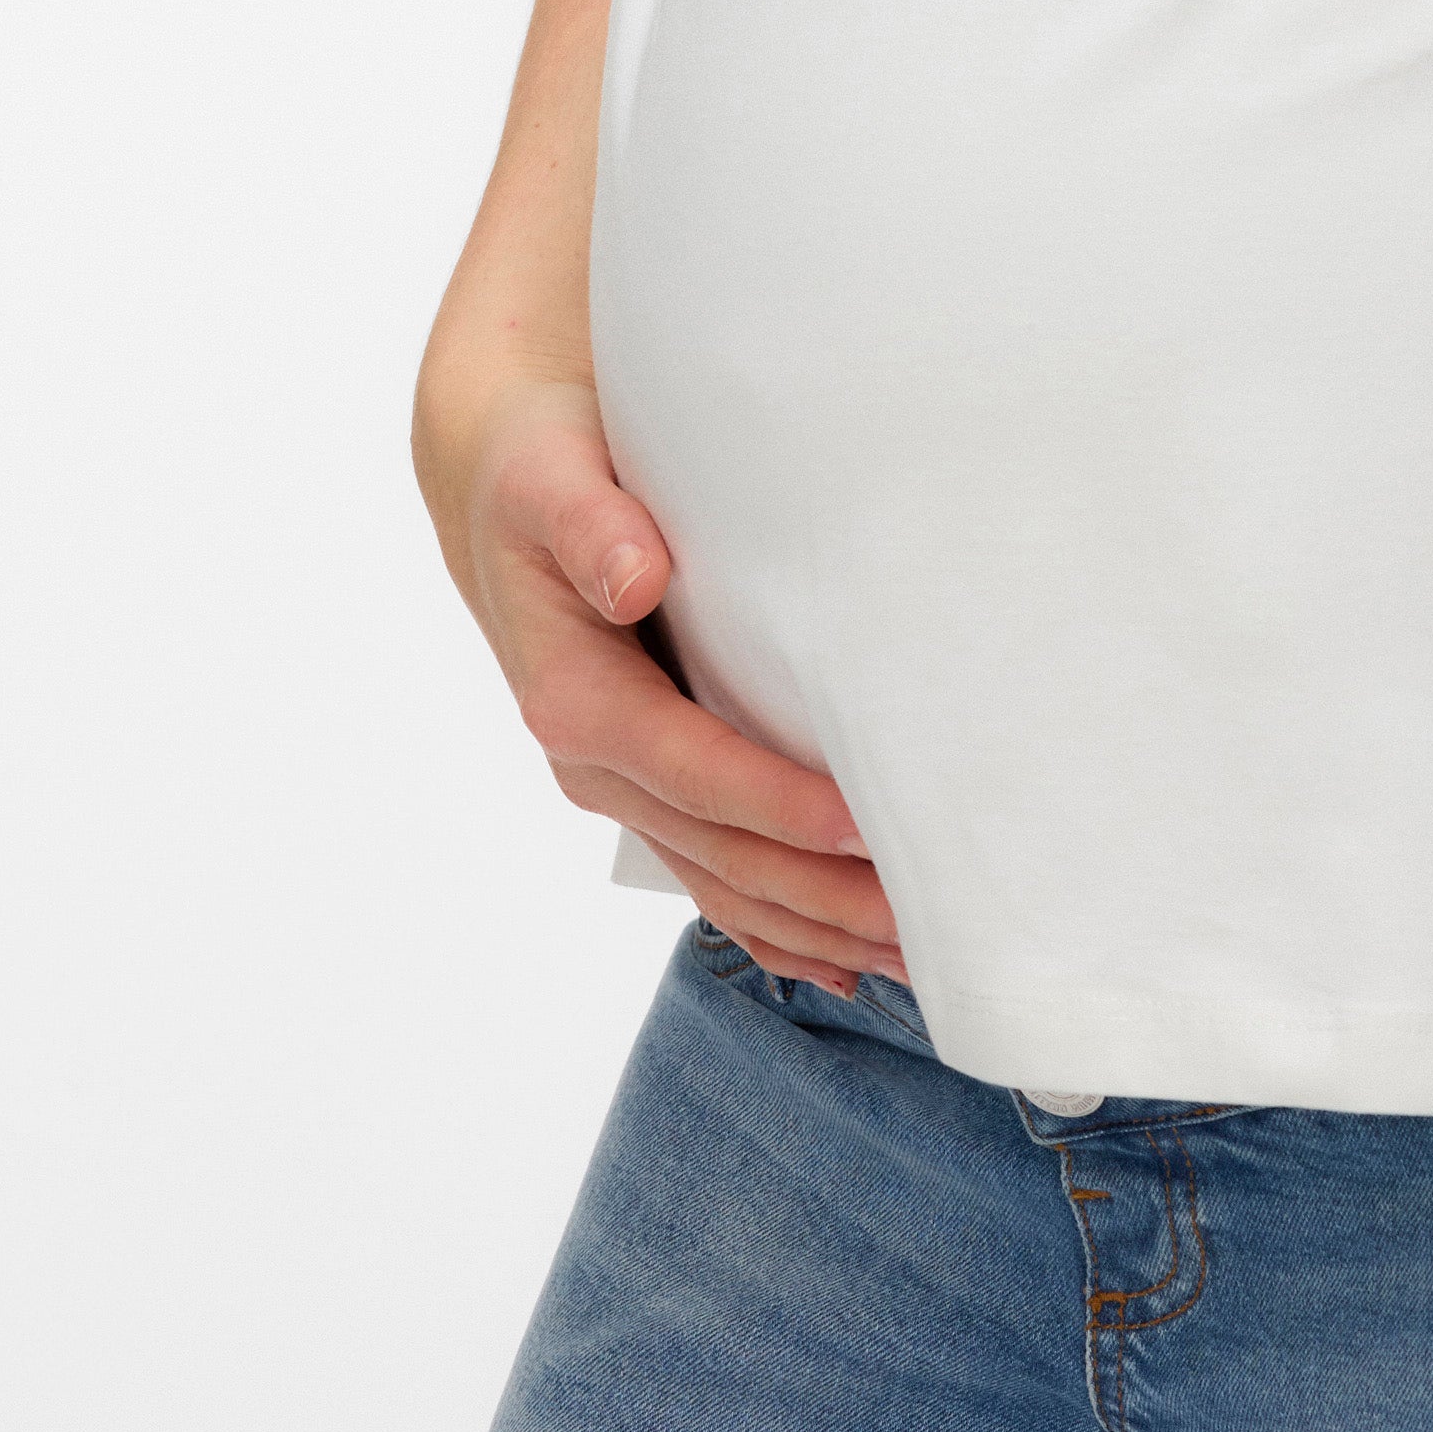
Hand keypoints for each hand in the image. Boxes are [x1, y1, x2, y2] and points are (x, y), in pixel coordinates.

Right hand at [448, 380, 903, 995]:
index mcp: (574, 699)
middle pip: (722, 850)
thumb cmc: (540, 469)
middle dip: (821, 892)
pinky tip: (843, 962)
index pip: (691, 770)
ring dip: (818, 925)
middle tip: (928, 919)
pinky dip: (778, 926)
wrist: (503, 482)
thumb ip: (592, 527)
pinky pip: (717, 873)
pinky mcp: (653, 785)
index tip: (861, 824)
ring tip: (919, 958)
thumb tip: (637, 578)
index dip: (774, 803)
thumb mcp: (550, 478)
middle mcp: (597, 763)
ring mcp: (625, 785)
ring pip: (728, 880)